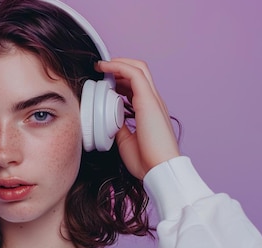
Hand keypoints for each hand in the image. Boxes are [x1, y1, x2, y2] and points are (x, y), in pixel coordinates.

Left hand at [96, 58, 179, 178]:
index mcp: (149, 110)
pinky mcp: (148, 101)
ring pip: (138, 69)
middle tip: (101, 69)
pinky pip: (134, 75)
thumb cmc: (146, 160)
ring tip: (101, 65)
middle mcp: (153, 101)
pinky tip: (106, 67)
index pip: (136, 86)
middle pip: (139, 72)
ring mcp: (152, 99)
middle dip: (119, 67)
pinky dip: (119, 67)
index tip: (105, 81)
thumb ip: (119, 125)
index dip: (120, 79)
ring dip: (118, 63)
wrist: (160, 169)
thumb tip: (109, 117)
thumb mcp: (125, 140)